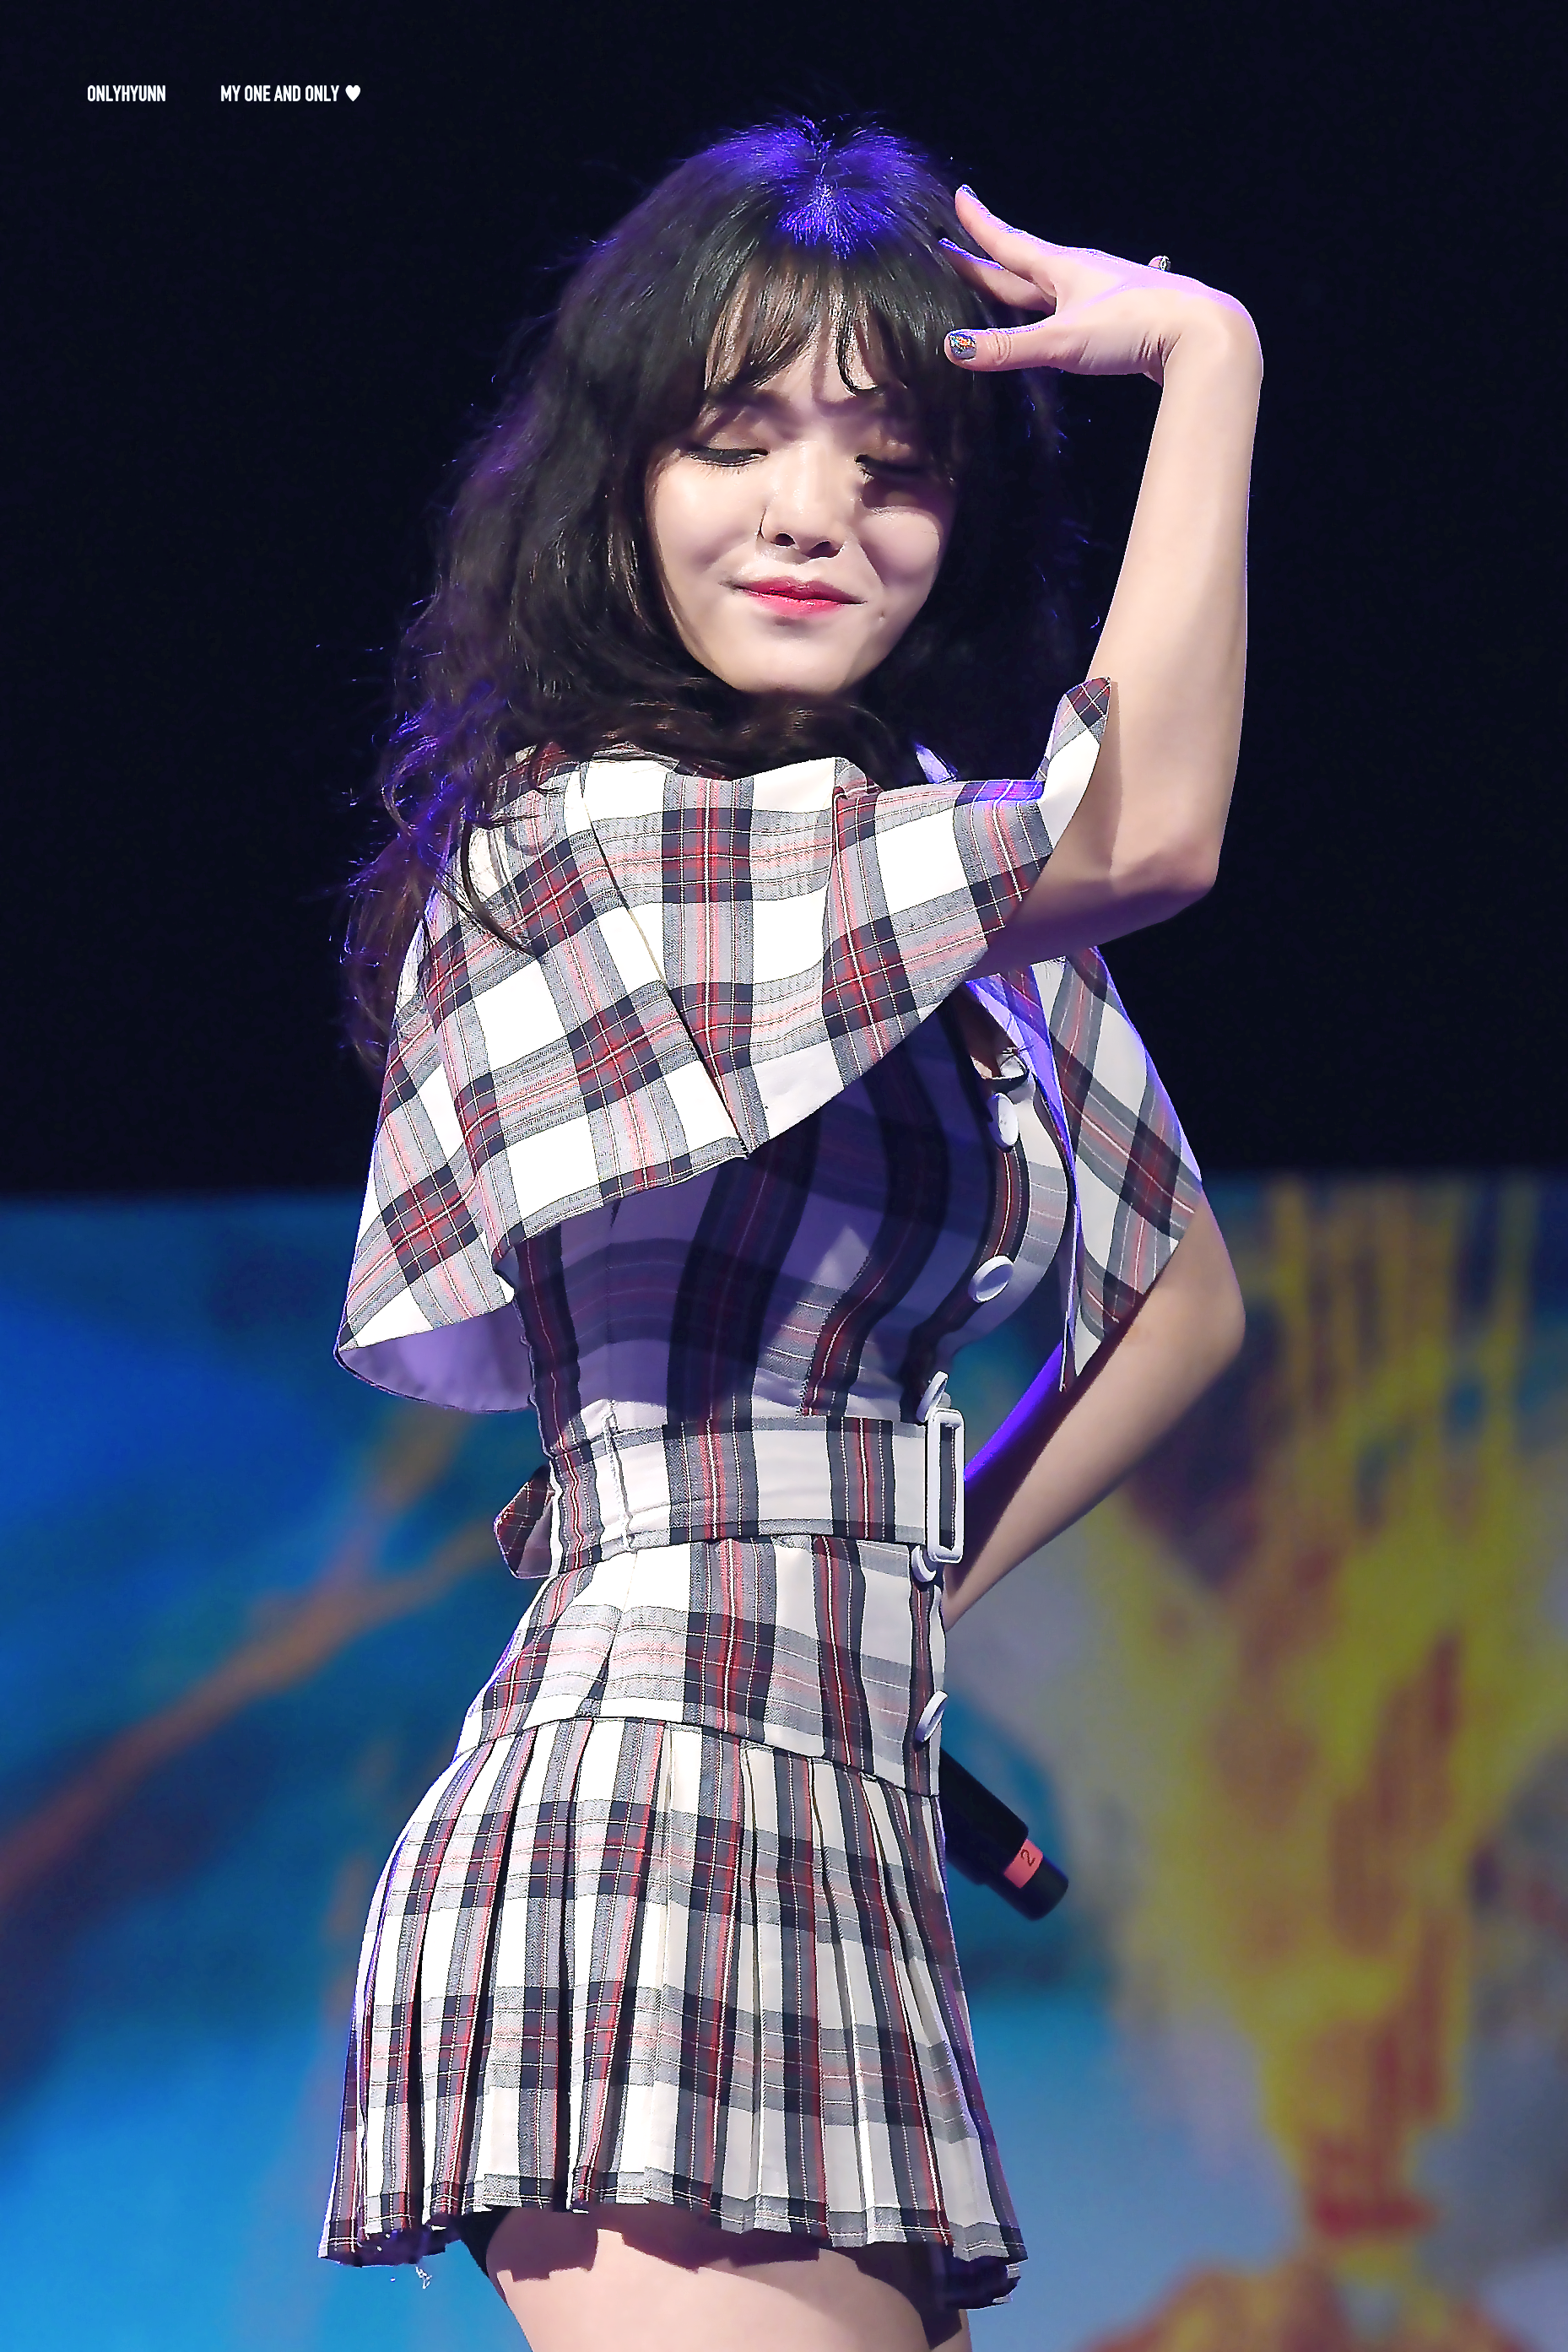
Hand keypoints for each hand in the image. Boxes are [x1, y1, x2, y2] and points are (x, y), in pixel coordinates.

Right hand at [942, 186, 1257, 385]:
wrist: (1198, 332)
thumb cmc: (1130, 327)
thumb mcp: (1062, 341)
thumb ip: (1007, 348)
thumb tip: (951, 348)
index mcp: (1063, 269)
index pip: (1010, 244)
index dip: (982, 225)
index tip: (961, 197)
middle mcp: (1083, 273)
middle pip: (1026, 265)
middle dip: (990, 260)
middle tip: (959, 249)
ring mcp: (1107, 292)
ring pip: (1056, 284)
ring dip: (1029, 281)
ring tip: (1012, 277)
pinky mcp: (1125, 315)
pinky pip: (1084, 304)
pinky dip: (1069, 304)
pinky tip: (1086, 299)